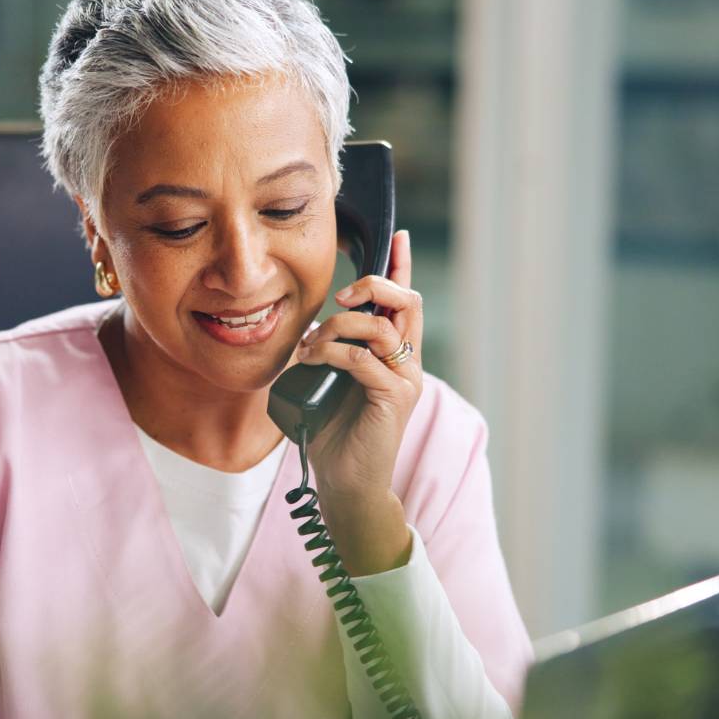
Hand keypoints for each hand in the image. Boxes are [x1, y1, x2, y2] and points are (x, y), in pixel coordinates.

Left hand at [292, 229, 423, 571]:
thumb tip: (312, 327)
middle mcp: (407, 362)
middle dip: (372, 286)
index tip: (398, 235)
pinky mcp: (393, 398)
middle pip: (406, 301)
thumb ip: (332, 352)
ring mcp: (404, 379)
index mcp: (394, 354)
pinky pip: (363, 359)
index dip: (402, 265)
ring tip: (311, 346)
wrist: (345, 482)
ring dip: (337, 327)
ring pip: (379, 326)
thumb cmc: (333, 433)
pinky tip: (313, 360)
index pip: (405, 301)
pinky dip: (332, 353)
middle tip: (338, 301)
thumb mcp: (329, 382)